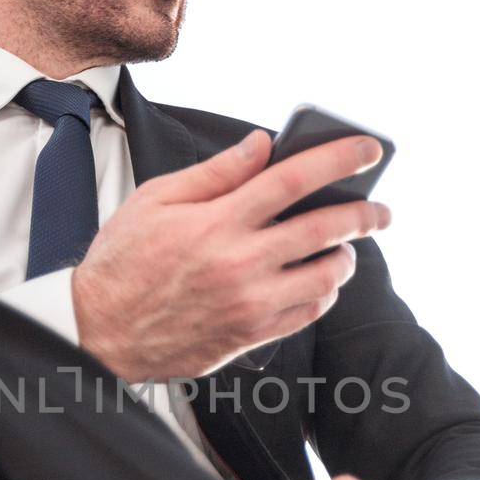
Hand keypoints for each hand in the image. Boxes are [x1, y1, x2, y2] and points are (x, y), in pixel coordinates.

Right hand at [71, 129, 390, 382]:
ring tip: (343, 247)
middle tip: (380, 210)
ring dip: (345, 257)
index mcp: (217, 221)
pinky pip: (308, 312)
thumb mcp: (157, 200)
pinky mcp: (250, 335)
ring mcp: (249, 303)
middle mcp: (240, 262)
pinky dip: (324, 292)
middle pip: (324, 229)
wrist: (99, 331)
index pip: (294, 179)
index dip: (339, 159)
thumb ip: (216, 172)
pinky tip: (318, 279)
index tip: (368, 149)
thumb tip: (263, 144)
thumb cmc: (123, 262)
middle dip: (364, 214)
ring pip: (326, 276)